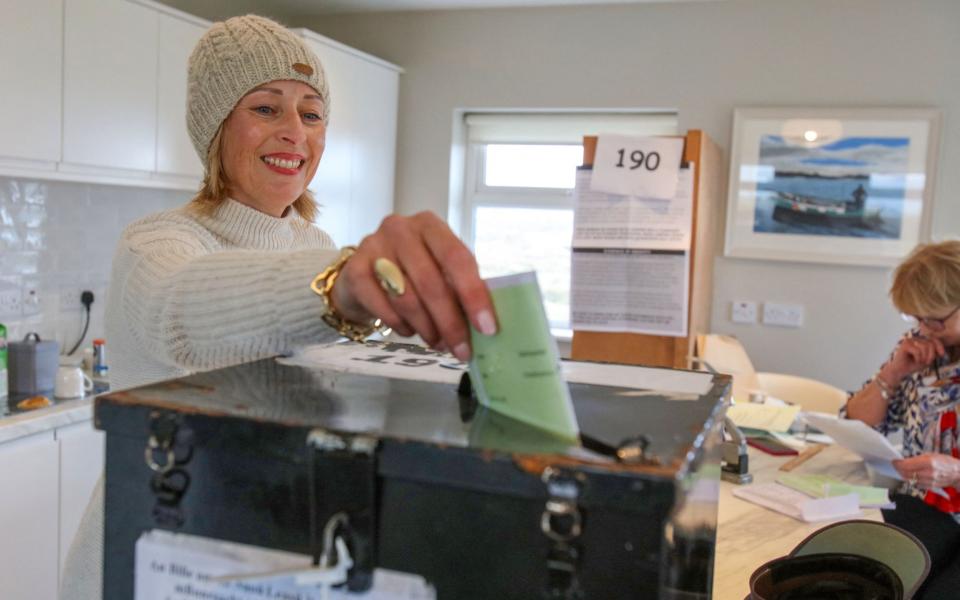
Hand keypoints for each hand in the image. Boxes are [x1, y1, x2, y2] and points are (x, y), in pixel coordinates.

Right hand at [330, 212, 496, 360]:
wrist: (360, 275)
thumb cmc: (409, 272)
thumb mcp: (438, 269)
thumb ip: (458, 287)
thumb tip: (484, 325)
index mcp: (430, 225)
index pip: (457, 258)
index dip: (474, 295)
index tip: (487, 327)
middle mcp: (401, 229)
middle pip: (431, 282)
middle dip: (450, 322)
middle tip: (462, 349)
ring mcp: (373, 247)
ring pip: (406, 298)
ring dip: (427, 328)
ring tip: (437, 342)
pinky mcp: (353, 270)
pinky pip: (382, 307)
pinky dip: (400, 325)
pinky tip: (409, 331)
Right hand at [882, 335, 944, 383]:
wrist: (899, 371)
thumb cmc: (912, 365)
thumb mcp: (926, 359)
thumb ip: (933, 354)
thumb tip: (941, 351)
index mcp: (920, 341)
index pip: (933, 339)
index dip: (939, 346)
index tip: (941, 354)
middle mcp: (914, 338)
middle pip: (930, 344)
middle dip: (931, 355)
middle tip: (927, 362)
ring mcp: (909, 341)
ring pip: (925, 347)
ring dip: (925, 357)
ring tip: (920, 362)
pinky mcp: (905, 345)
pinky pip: (917, 351)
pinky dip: (918, 358)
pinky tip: (915, 361)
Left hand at [893, 454, 959, 488]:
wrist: (958, 473)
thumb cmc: (945, 461)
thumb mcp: (930, 455)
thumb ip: (917, 459)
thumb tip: (904, 461)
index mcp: (928, 462)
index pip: (906, 465)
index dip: (898, 463)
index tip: (893, 461)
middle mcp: (928, 473)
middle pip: (906, 473)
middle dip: (898, 469)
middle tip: (895, 465)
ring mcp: (930, 481)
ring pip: (910, 479)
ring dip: (904, 475)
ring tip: (901, 470)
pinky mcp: (931, 486)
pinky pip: (916, 484)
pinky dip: (912, 480)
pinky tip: (911, 475)